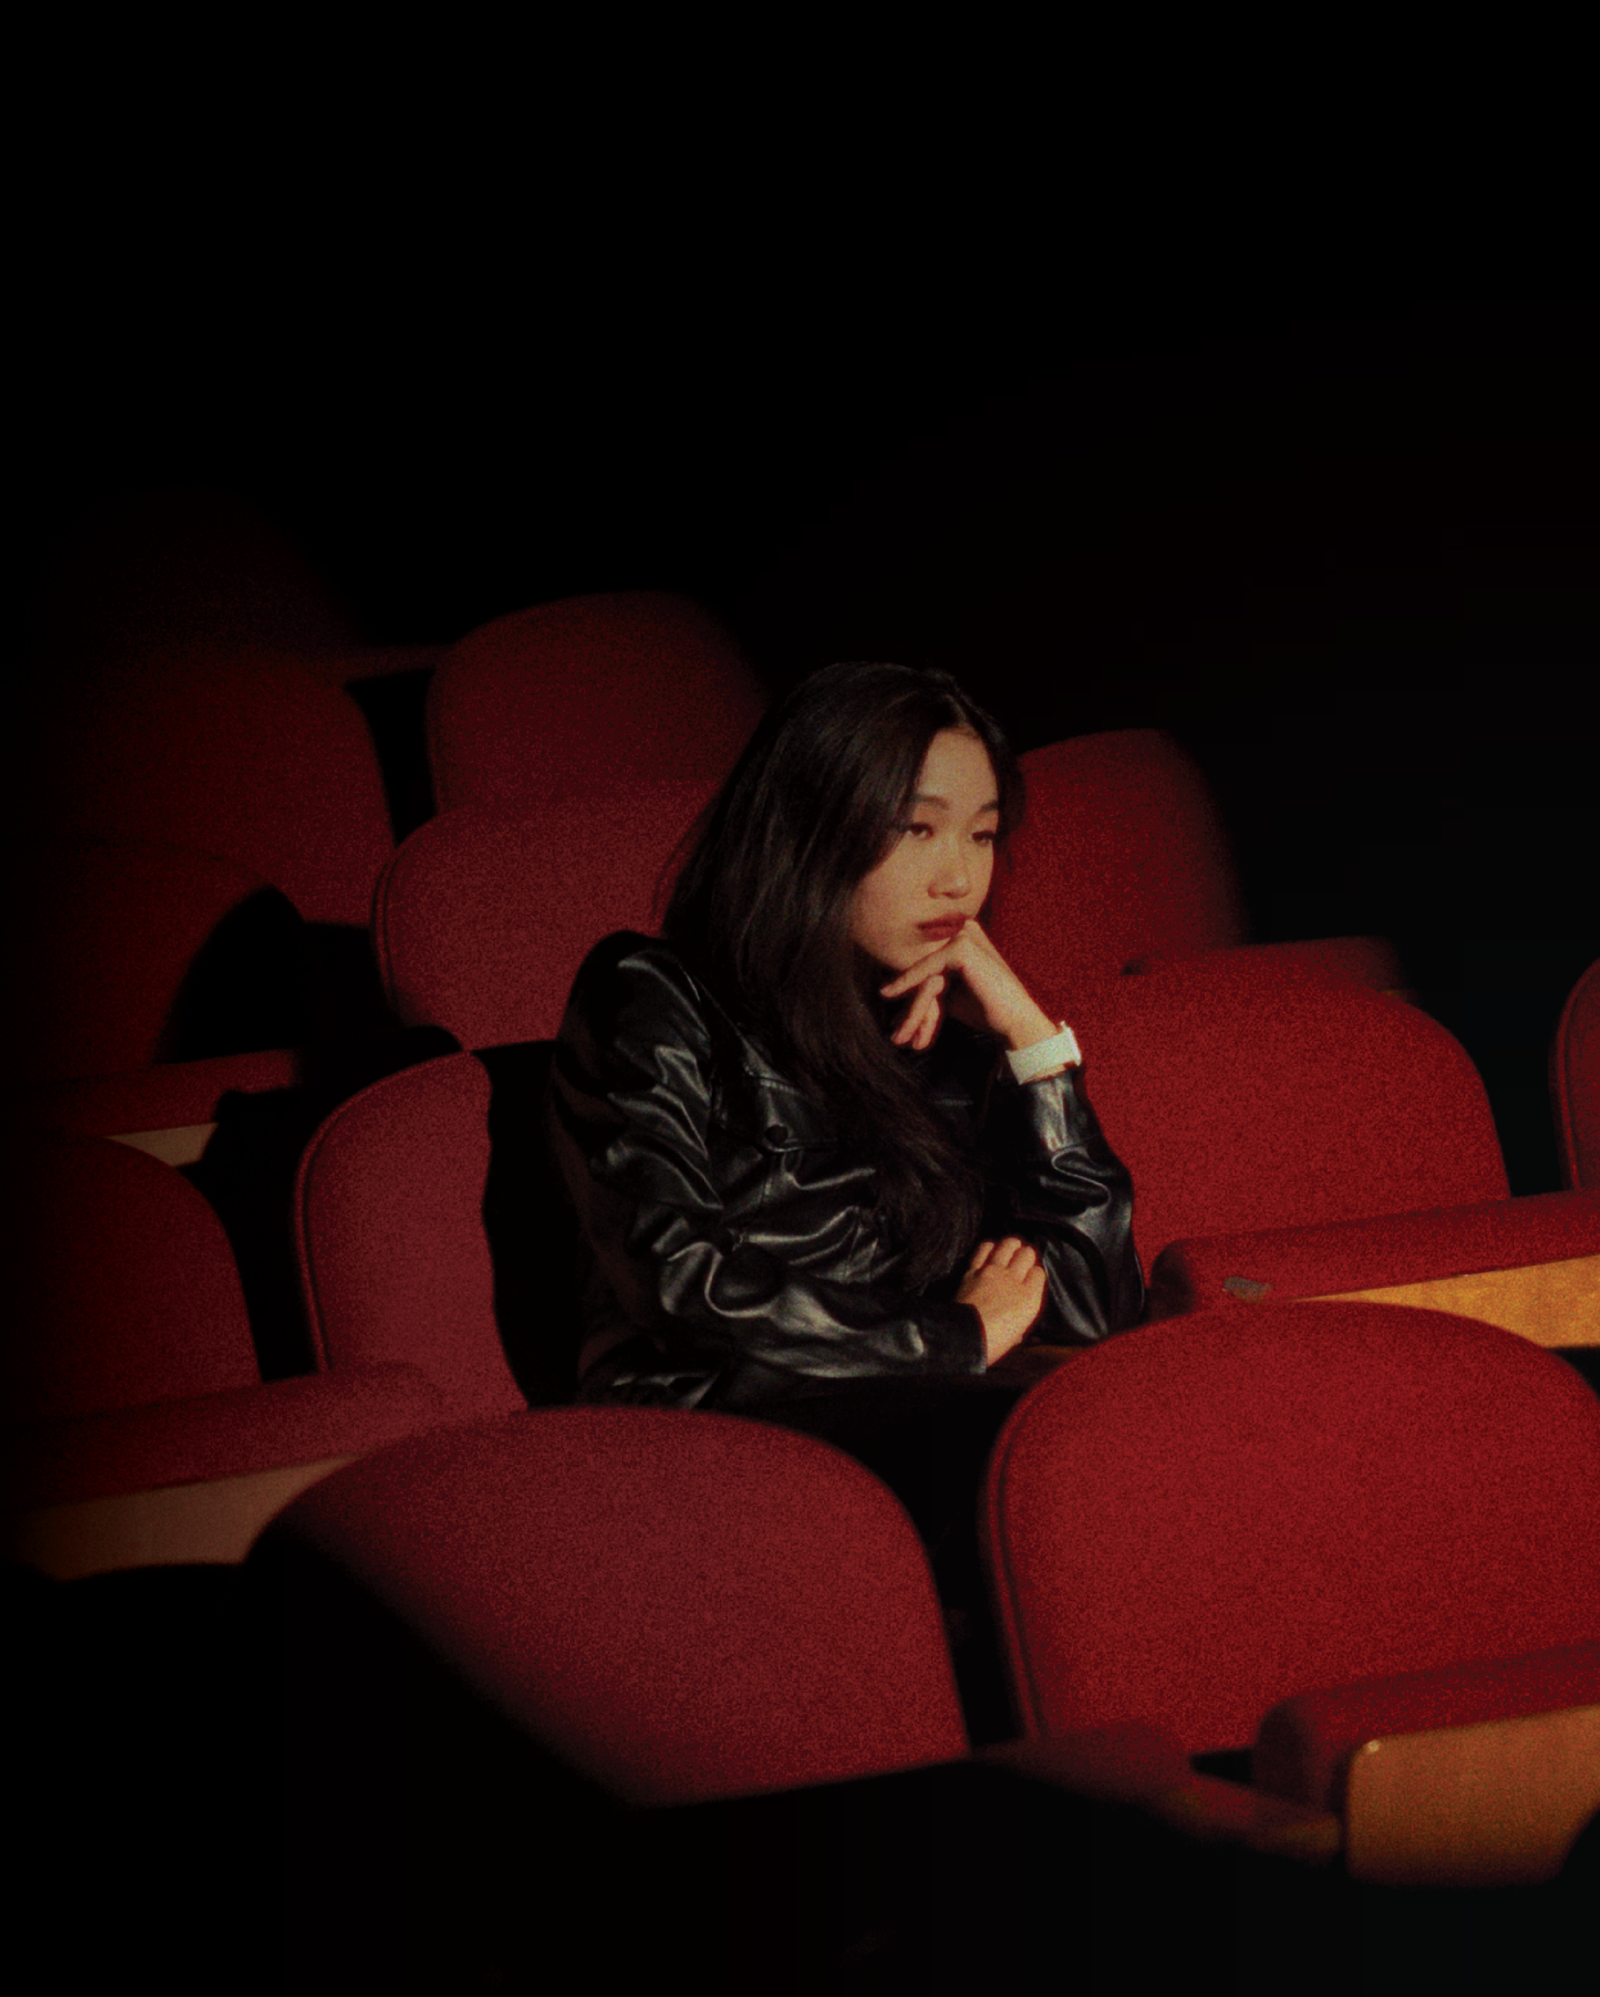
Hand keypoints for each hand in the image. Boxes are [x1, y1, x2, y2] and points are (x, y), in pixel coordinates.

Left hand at [879, 919, 1057, 1054]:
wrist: (1015, 1021)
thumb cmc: (985, 1009)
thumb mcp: (949, 992)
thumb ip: (926, 983)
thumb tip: (888, 989)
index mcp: (964, 934)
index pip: (927, 961)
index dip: (908, 989)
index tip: (893, 1014)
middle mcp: (965, 928)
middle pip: (923, 966)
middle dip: (907, 999)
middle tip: (893, 1030)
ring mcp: (964, 935)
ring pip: (923, 971)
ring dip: (908, 1002)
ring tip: (897, 1033)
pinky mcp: (961, 948)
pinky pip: (926, 970)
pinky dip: (908, 986)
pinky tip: (890, 997)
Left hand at [957, 1236, 1046, 1364]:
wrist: (965, 1336)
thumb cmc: (994, 1342)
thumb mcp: (1016, 1336)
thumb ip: (1020, 1323)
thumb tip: (1017, 1326)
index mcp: (1029, 1298)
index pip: (1039, 1273)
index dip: (1036, 1273)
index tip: (1032, 1277)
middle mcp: (1014, 1279)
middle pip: (1026, 1254)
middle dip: (1027, 1254)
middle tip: (1023, 1258)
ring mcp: (993, 1271)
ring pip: (1008, 1245)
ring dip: (1012, 1244)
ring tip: (1012, 1246)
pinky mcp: (973, 1269)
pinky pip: (984, 1249)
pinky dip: (990, 1246)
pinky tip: (991, 1248)